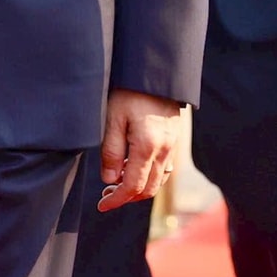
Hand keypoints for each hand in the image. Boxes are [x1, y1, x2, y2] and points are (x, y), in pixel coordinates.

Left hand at [98, 89, 183, 211]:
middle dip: (127, 197)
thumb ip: (111, 152)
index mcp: (148, 146)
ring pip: (159, 179)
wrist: (156, 70)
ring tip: (118, 183)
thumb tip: (110, 180)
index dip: (116, 200)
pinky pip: (165, 166)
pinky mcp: (174, 137)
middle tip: (106, 196)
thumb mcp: (112, 119)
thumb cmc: (130, 91)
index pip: (133, 186)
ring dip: (139, 188)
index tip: (102, 206)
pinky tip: (134, 166)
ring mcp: (173, 143)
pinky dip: (150, 175)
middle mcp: (165, 148)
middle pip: (149, 188)